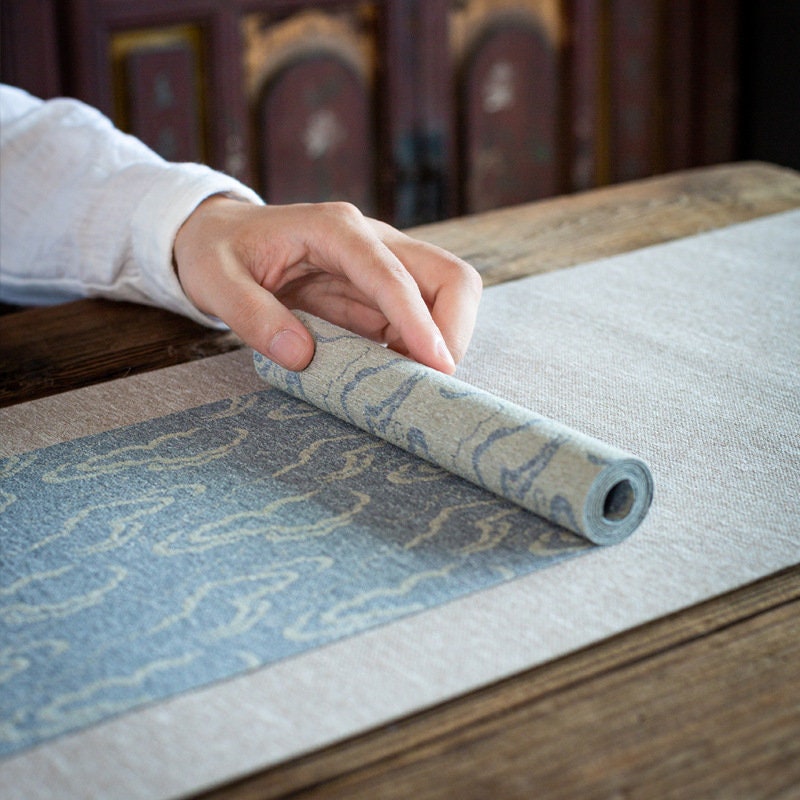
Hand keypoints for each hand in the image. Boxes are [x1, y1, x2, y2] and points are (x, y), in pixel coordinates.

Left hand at [173, 197, 481, 373]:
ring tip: (412, 384)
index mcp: (335, 230)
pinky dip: (417, 351)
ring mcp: (380, 267)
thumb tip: (301, 356)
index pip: (393, 275)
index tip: (437, 365)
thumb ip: (252, 315)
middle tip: (432, 380)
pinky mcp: (378, 292)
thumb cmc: (216, 251)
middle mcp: (371, 241)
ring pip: (444, 298)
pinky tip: (396, 375)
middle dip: (453, 329)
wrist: (220, 238)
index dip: (419, 321)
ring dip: (440, 344)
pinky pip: (417, 321)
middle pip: (448, 276)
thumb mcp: (216, 280)